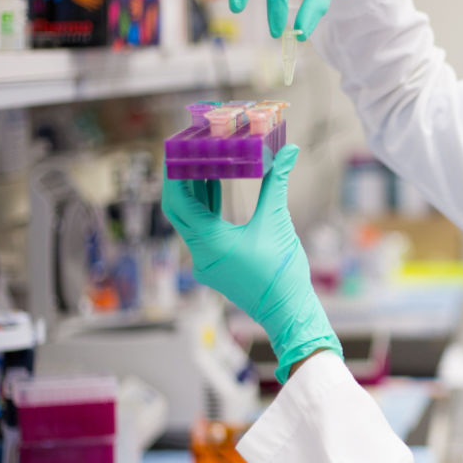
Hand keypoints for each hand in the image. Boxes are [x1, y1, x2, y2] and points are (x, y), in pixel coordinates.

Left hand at [161, 145, 341, 381]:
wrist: (288, 311)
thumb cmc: (282, 272)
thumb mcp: (277, 221)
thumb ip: (277, 183)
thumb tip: (288, 151)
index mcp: (210, 243)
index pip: (178, 202)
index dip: (174, 175)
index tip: (175, 151)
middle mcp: (200, 254)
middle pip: (179, 210)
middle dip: (181, 180)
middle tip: (184, 152)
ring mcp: (206, 262)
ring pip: (190, 220)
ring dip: (194, 193)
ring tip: (200, 162)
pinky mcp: (216, 265)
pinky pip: (201, 231)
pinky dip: (206, 209)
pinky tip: (213, 188)